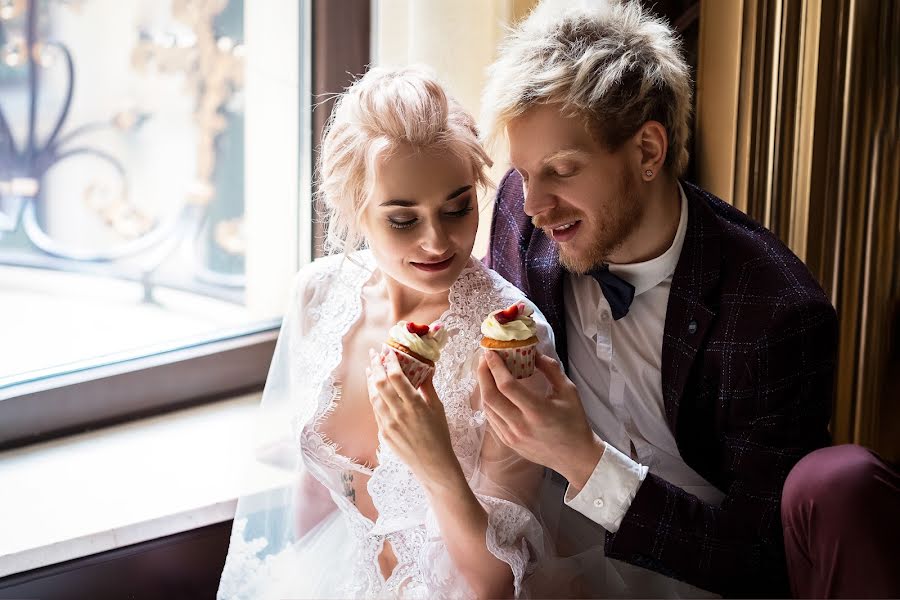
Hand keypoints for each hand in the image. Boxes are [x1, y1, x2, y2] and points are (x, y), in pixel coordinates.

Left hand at [367, 349, 464, 490]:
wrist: (432, 464)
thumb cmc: (439, 435)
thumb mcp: (438, 408)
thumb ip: (428, 387)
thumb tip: (425, 368)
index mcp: (414, 405)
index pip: (397, 377)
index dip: (390, 361)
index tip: (388, 350)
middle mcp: (398, 413)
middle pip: (380, 383)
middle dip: (376, 365)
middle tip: (374, 353)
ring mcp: (388, 424)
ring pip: (374, 396)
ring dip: (371, 380)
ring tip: (370, 368)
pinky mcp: (383, 433)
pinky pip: (376, 410)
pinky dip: (374, 396)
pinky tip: (374, 389)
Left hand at [477, 351, 604, 490]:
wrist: (575, 457)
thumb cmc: (574, 422)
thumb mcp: (568, 391)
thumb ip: (551, 369)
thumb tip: (534, 352)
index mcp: (537, 411)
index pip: (507, 386)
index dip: (495, 367)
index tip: (490, 352)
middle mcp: (520, 425)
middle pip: (490, 396)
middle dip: (483, 374)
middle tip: (484, 358)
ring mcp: (512, 436)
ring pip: (487, 408)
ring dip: (483, 387)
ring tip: (486, 371)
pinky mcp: (508, 442)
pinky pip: (492, 419)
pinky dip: (489, 402)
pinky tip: (492, 390)